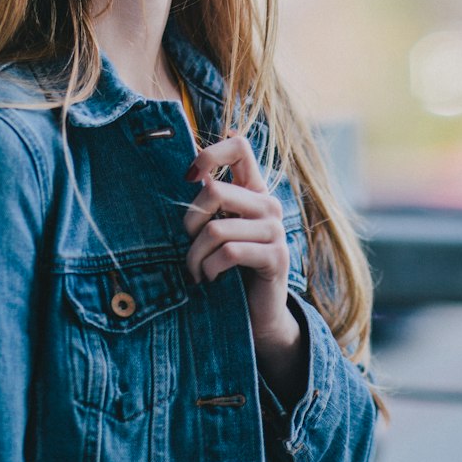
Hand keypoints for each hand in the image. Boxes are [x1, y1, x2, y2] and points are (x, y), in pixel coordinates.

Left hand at [183, 133, 304, 398]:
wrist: (257, 314)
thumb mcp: (218, 228)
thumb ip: (210, 199)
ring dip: (195, 254)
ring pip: (217, 228)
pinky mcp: (276, 257)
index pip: (239, 147)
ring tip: (194, 270)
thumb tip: (191, 168)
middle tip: (186, 245)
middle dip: (189, 222)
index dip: (210, 154)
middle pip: (215, 191)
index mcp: (253, 189)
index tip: (188, 177)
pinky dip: (210, 268)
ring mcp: (275, 230)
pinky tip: (209, 278)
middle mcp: (268, 204)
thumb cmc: (230, 267)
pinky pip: (230, 253)